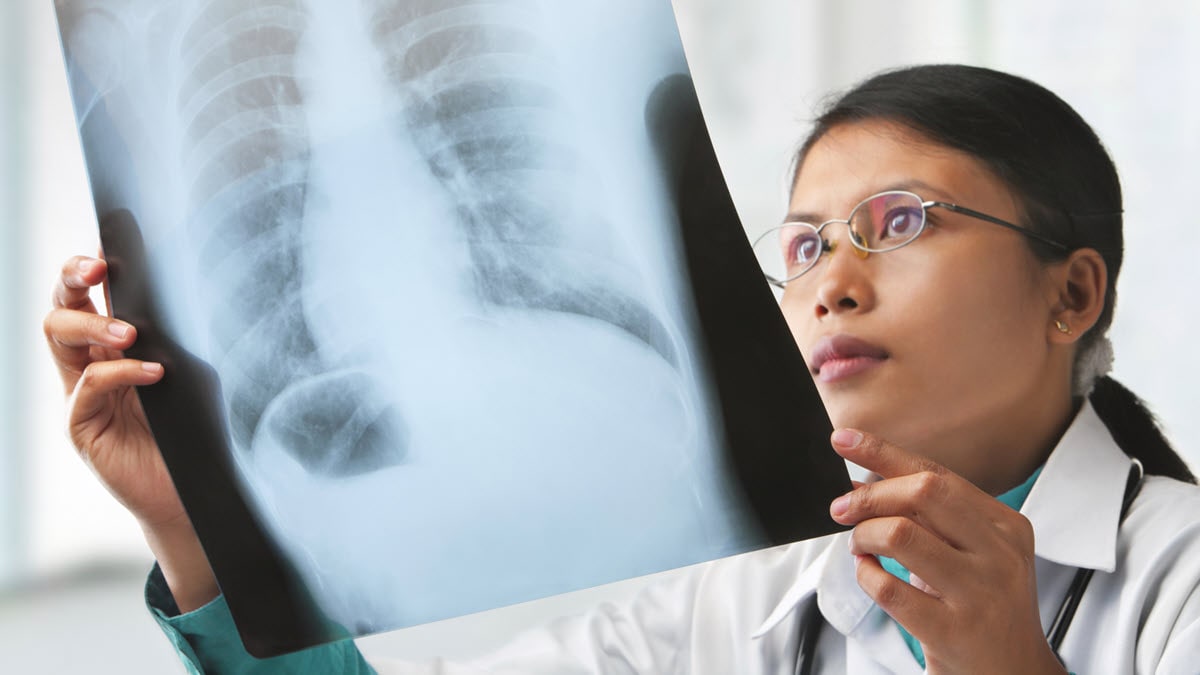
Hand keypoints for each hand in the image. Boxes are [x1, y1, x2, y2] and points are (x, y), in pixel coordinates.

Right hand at [44, 255, 217, 609]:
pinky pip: (85, 388)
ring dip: (92, 325)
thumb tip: (177, 295)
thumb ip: (177, 337)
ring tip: (129, 332)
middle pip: (62, 306)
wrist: (196, 489)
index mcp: (116, 343)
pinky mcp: (82, 426)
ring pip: (59, 338)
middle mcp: (92, 362)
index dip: (90, 265)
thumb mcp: (196, 371)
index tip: (109, 246)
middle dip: (73, 278)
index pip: (92, 293)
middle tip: (97, 269)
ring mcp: (82, 393)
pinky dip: (118, 374)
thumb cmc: (198, 427)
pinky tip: (153, 373)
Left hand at [827, 429, 1065, 674]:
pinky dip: (865, 575)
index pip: (936, 473)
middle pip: (920, 494)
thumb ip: (926, 517)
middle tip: (842, 509)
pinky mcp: (953, 631)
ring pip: (900, 535)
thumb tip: (861, 483)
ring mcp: (979, 593)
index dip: (883, 452)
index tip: (843, 439)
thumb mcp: (971, 555)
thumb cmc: (984, 609)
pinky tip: (869, 574)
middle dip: (869, 496)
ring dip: (864, 536)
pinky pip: (889, 588)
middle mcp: (999, 554)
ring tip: (860, 547)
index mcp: (1006, 526)